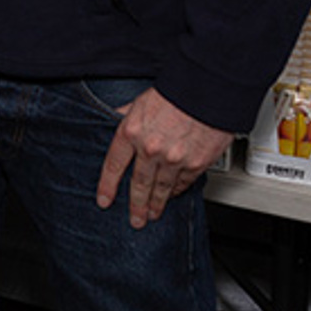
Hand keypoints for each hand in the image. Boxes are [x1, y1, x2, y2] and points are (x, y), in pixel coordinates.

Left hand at [95, 87, 231, 228]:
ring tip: (152, 215)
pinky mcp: (197, 163)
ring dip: (156, 204)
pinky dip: (177, 191)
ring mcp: (174, 159)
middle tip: (135, 219)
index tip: (104, 200)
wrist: (206, 91)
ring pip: (162, 189)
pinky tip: (173, 196)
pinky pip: (183, 183)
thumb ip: (126, 116)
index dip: (107, 186)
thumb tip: (114, 119)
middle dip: (136, 205)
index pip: (113, 165)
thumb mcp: (139, 102)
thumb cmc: (174, 93)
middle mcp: (151, 149)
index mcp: (131, 132)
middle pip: (138, 184)